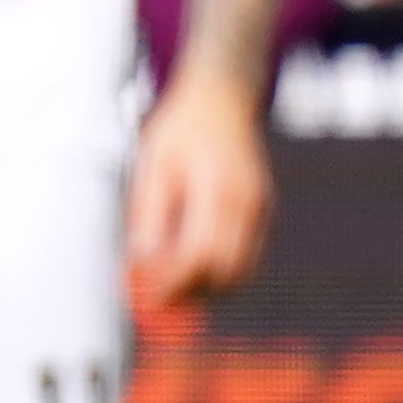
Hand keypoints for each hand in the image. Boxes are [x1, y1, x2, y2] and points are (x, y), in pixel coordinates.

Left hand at [127, 70, 273, 305]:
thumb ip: (148, 215)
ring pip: (241, 271)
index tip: (147, 298)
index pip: (201, 253)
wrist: (221, 99)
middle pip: (226, 271)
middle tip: (154, 303)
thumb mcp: (151, 165)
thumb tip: (141, 261)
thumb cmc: (181, 128)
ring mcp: (260, 210)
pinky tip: (188, 273)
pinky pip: (246, 257)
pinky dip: (219, 274)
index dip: (174, 283)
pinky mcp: (261, 213)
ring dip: (206, 290)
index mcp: (219, 189)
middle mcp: (248, 203)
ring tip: (167, 291)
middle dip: (191, 295)